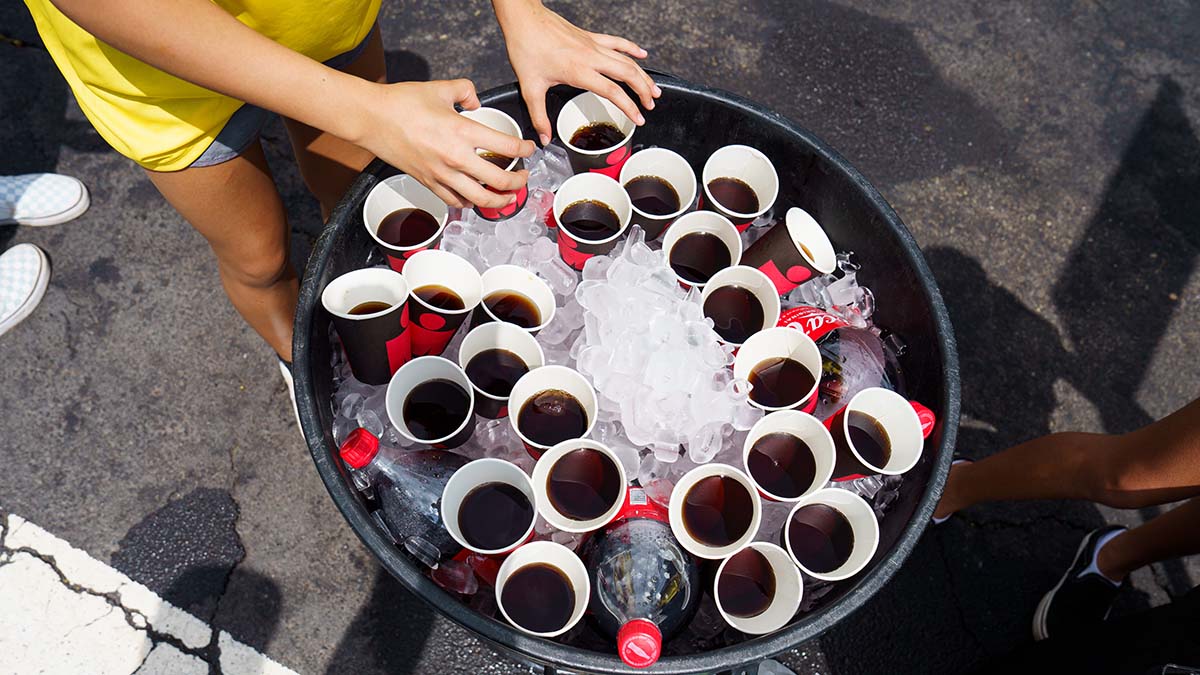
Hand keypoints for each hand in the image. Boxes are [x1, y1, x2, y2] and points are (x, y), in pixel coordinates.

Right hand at [354, 79, 535, 209]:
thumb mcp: (441, 88)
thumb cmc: (402, 103)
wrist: (371, 118)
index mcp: (463, 132)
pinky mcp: (428, 183)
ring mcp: (441, 174)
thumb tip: (476, 102)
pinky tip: (475, 198)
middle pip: (499, 181)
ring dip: (500, 201)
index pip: (507, 147)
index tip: (529, 149)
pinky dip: (470, 203)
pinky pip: (455, 201)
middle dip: (519, 182)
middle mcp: (455, 158)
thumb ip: (466, 91)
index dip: (525, 150)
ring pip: (480, 199)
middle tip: (524, 177)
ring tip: (508, 197)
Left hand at [494, 1, 660, 144]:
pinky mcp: (590, 37)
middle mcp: (590, 57)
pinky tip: (642, 54)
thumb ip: (539, 117)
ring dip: (642, 74)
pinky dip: (632, 49)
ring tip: (653, 88)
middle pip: (628, 74)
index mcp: (579, 71)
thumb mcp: (530, 88)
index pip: (613, 91)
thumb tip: (545, 138)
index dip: (629, 106)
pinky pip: (617, 43)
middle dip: (644, 91)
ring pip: (626, 59)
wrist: (524, 19)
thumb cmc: (526, 48)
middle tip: (651, 105)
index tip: (639, 118)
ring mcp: (592, 45)